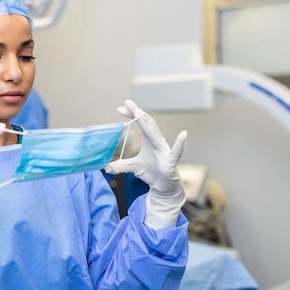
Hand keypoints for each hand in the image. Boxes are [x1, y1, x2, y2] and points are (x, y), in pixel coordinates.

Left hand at [105, 100, 187, 227]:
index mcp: (149, 139)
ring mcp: (165, 150)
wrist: (163, 186)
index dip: (131, 114)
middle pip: (147, 124)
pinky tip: (183, 135)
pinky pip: (176, 152)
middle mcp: (157, 141)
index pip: (140, 123)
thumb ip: (120, 165)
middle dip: (137, 113)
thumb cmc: (152, 172)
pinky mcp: (171, 161)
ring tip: (140, 113)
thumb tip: (107, 167)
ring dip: (148, 123)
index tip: (120, 108)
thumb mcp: (132, 167)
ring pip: (156, 134)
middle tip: (127, 103)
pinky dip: (180, 144)